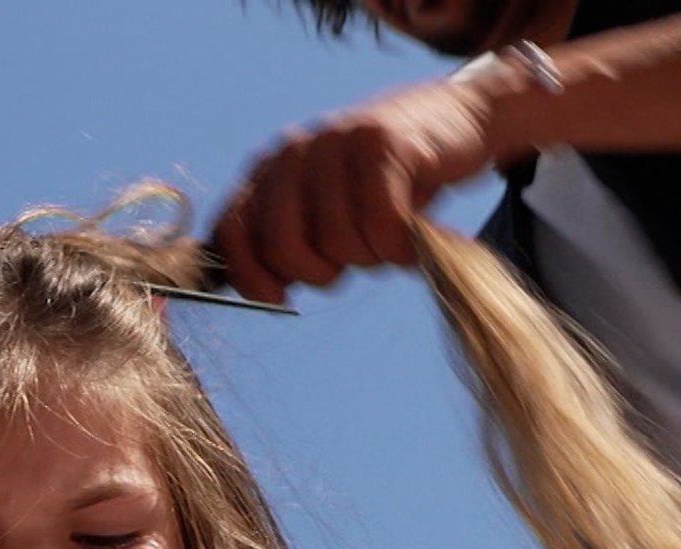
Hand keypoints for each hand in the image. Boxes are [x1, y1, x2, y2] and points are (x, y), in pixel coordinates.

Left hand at [210, 74, 518, 303]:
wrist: (452, 120)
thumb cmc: (381, 184)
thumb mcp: (321, 212)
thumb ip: (279, 244)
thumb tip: (250, 290)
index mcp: (265, 171)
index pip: (228, 233)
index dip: (249, 276)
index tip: (279, 296)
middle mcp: (291, 152)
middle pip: (282, 248)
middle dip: (319, 272)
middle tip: (352, 258)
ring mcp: (334, 142)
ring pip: (337, 242)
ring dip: (371, 256)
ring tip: (388, 232)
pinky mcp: (382, 144)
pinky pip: (381, 226)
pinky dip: (400, 247)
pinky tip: (412, 236)